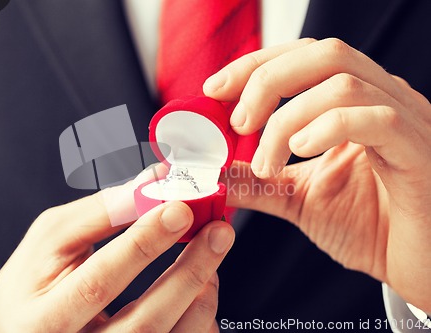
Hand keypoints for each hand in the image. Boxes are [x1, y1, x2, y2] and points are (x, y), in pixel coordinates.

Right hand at [0, 166, 233, 331]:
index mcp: (42, 319)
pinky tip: (203, 290)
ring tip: (211, 258)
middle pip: (144, 324)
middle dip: (188, 273)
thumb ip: (102, 211)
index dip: (142, 244)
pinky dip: (199, 321)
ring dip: (200, 297)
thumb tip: (155, 181)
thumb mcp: (52, 241)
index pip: (99, 283)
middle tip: (218, 232)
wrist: (25, 327)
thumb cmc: (35, 280)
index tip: (179, 209)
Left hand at [204, 38, 430, 311]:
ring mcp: (405, 121)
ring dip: (288, 120)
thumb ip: (259, 183)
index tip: (214, 90)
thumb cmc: (370, 228)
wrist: (418, 267)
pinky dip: (327, 128)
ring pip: (343, 83)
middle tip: (238, 123)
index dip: (254, 65)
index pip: (303, 58)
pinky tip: (301, 153)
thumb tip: (214, 173)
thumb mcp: (300, 200)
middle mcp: (382, 100)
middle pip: (323, 54)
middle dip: (267, 80)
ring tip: (268, 161)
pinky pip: (377, 119)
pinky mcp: (419, 150)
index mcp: (354, 104)